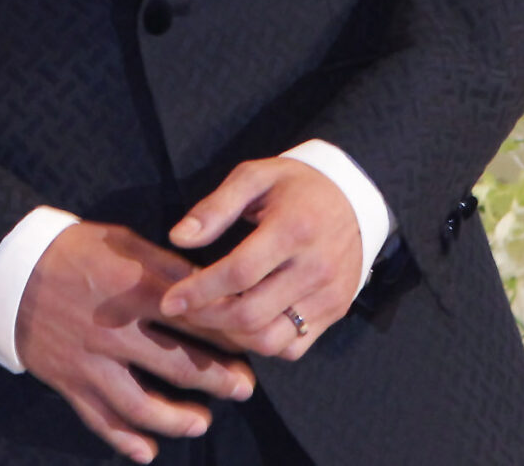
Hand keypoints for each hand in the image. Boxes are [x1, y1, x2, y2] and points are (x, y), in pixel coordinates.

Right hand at [16, 222, 255, 463]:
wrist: (10, 267)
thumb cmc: (74, 249)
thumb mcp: (124, 243)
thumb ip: (167, 267)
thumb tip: (210, 288)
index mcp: (134, 289)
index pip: (195, 319)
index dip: (229, 335)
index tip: (254, 343)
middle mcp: (115, 330)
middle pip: (178, 365)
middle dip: (218, 380)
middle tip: (244, 387)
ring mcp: (90, 360)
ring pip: (141, 404)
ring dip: (178, 419)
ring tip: (202, 422)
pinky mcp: (68, 380)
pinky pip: (100, 419)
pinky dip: (125, 440)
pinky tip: (148, 451)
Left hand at [160, 159, 362, 359]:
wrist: (354, 197)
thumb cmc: (296, 185)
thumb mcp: (254, 177)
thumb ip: (215, 207)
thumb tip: (178, 238)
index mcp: (293, 229)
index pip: (238, 273)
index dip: (198, 291)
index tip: (169, 300)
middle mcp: (314, 268)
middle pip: (251, 314)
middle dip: (207, 318)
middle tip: (183, 310)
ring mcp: (328, 295)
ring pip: (271, 340)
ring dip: (232, 336)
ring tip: (211, 317)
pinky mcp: (336, 311)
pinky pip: (294, 347)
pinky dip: (263, 343)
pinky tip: (244, 324)